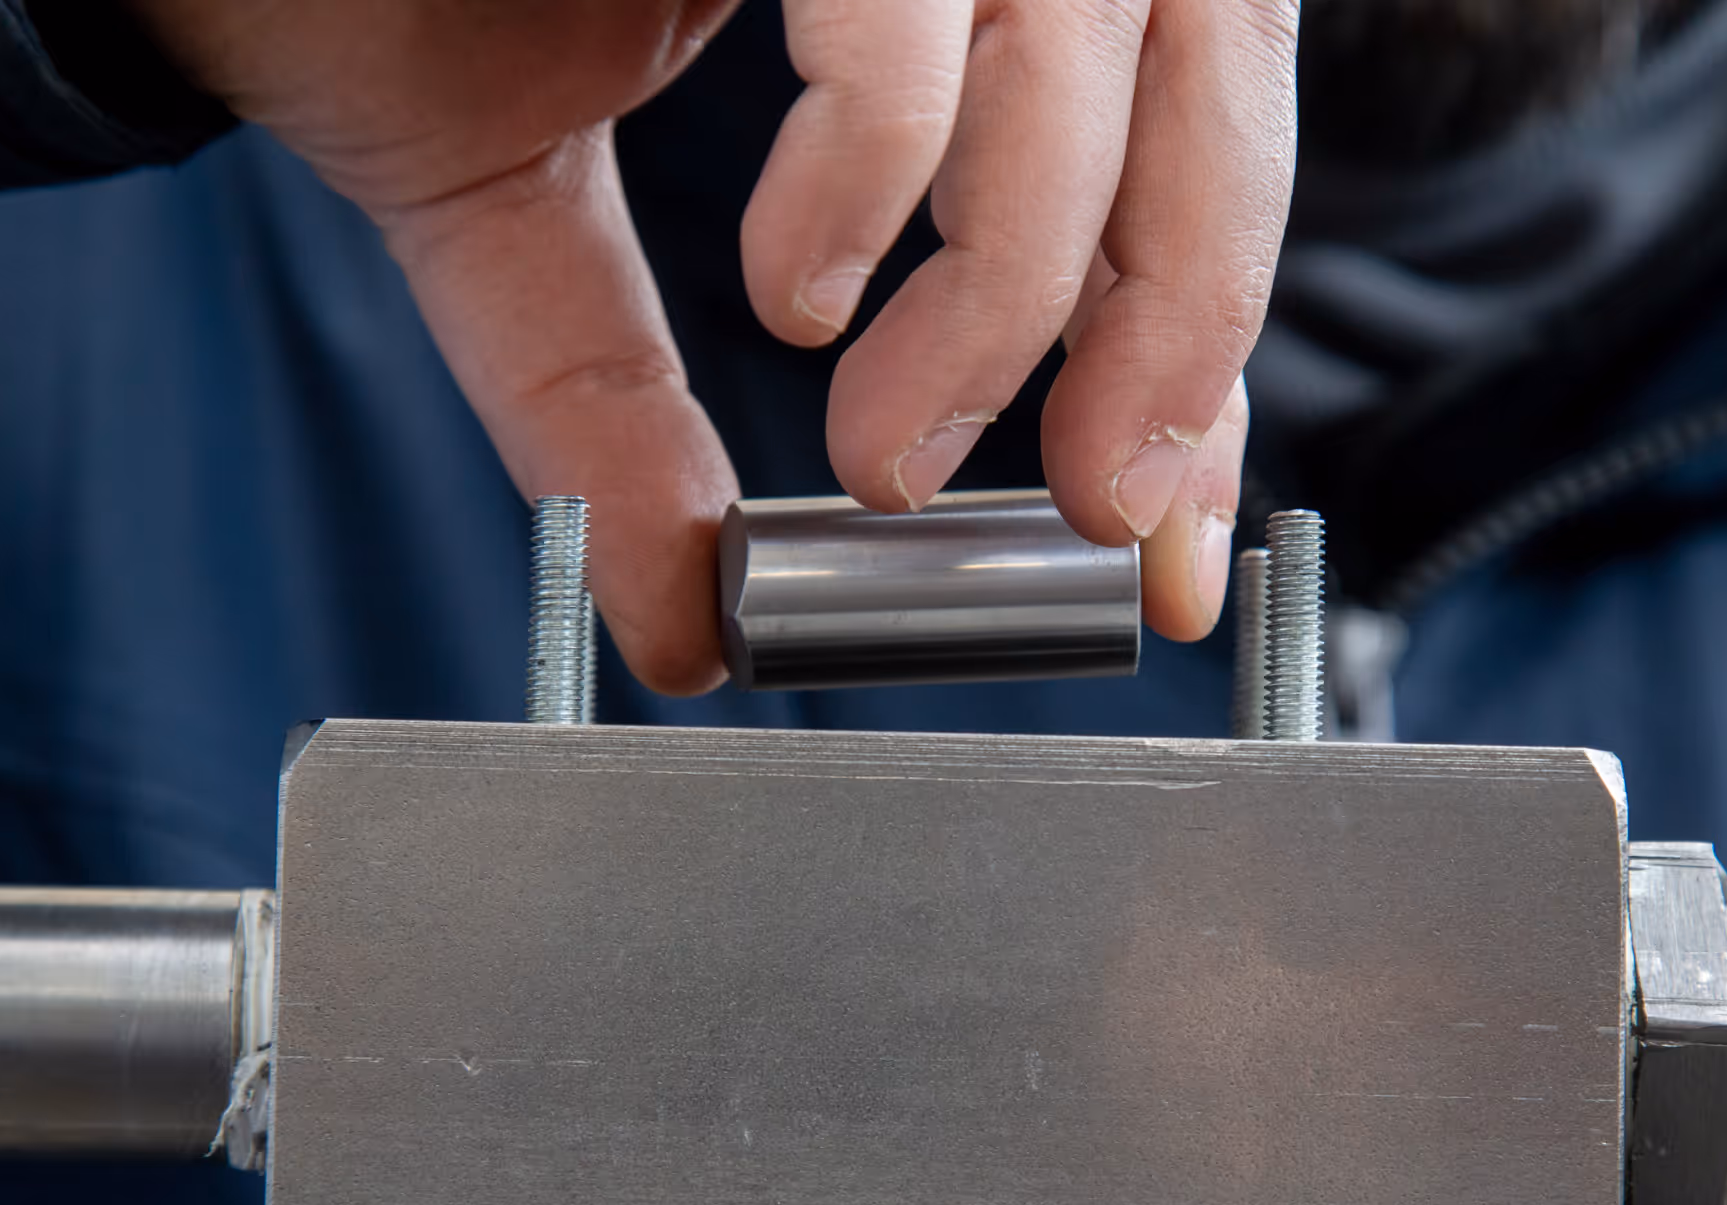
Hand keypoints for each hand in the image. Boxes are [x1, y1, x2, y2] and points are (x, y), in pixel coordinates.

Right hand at [127, 0, 1297, 690]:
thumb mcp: (525, 233)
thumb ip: (617, 409)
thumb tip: (679, 620)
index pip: (1161, 133)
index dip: (1192, 333)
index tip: (1163, 522)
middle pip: (1201, 63)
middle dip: (1174, 316)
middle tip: (1094, 508)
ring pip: (1085, 33)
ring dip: (1022, 286)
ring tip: (891, 444)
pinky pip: (911, 0)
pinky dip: (887, 163)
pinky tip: (799, 281)